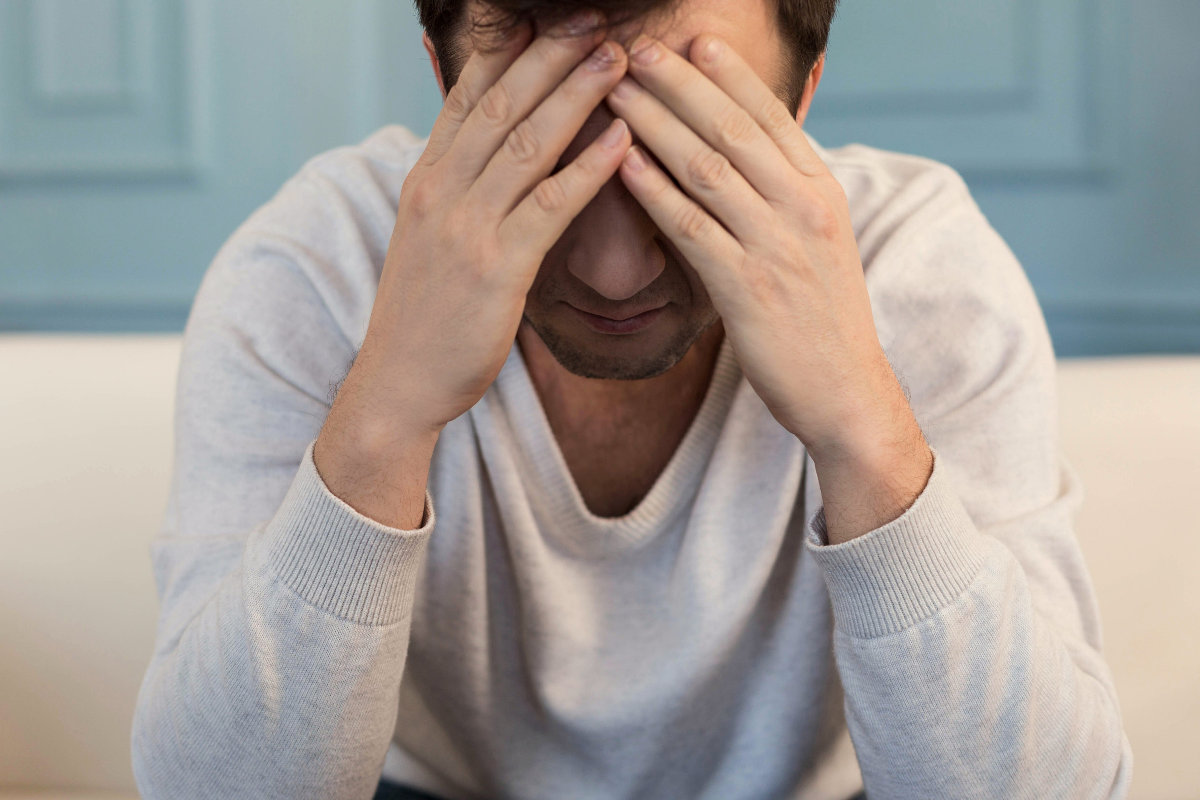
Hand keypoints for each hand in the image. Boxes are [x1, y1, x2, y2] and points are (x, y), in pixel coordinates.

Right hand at [351, 14, 631, 439]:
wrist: (399, 380)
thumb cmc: (424, 312)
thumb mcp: (429, 236)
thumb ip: (456, 187)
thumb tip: (485, 152)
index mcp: (426, 179)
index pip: (466, 97)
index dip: (508, 53)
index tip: (544, 18)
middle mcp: (441, 191)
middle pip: (500, 105)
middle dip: (550, 56)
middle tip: (595, 19)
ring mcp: (466, 227)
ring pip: (526, 144)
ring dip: (576, 95)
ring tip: (618, 58)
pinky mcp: (497, 268)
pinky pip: (550, 206)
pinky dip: (588, 168)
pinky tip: (621, 140)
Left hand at [605, 34, 914, 462]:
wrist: (846, 391)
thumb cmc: (823, 318)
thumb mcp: (820, 242)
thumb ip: (786, 195)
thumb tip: (748, 156)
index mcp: (823, 191)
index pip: (773, 116)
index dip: (730, 75)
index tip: (694, 40)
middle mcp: (803, 209)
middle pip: (734, 129)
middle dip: (681, 83)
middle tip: (638, 50)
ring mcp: (777, 247)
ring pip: (707, 168)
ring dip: (656, 124)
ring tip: (615, 92)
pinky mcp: (747, 289)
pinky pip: (691, 227)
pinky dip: (654, 190)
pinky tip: (622, 162)